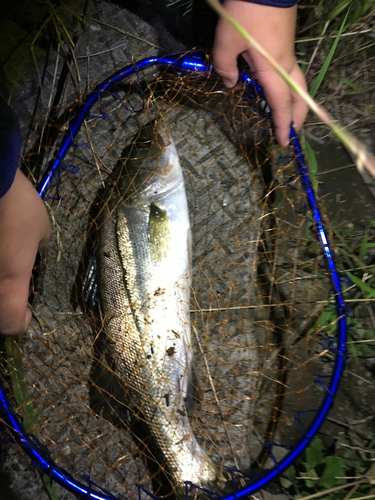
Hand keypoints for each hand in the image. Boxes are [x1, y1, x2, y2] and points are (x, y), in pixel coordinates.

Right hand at [0, 170, 49, 335]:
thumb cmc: (16, 206)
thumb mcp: (41, 229)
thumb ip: (38, 248)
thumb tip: (34, 250)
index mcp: (9, 283)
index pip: (11, 324)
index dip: (20, 323)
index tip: (27, 313)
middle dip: (4, 312)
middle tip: (13, 298)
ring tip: (4, 274)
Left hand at [213, 0, 307, 145]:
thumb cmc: (244, 15)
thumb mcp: (226, 42)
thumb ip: (225, 67)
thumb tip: (231, 84)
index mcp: (273, 69)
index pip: (281, 104)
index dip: (282, 125)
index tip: (283, 142)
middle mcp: (285, 64)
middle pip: (299, 96)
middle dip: (297, 116)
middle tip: (292, 132)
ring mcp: (287, 52)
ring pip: (298, 84)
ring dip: (296, 102)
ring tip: (289, 115)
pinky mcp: (285, 43)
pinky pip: (291, 73)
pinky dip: (289, 88)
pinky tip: (277, 90)